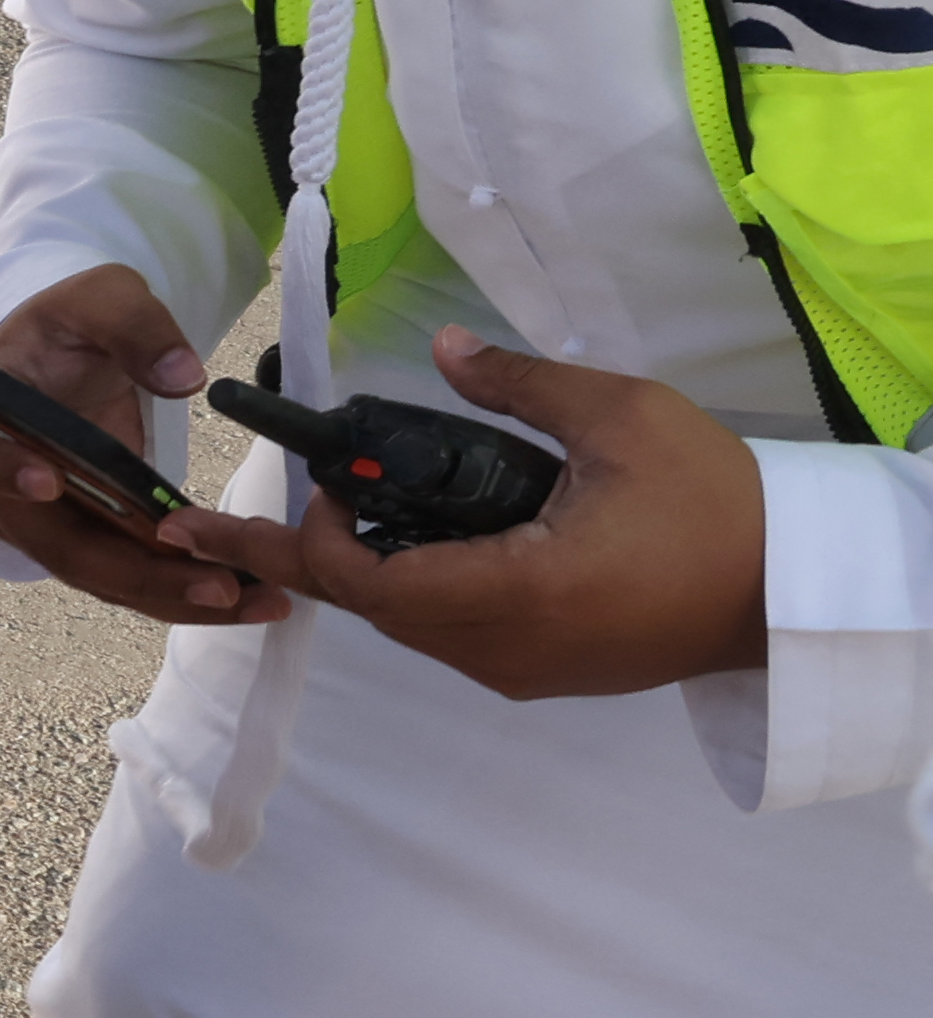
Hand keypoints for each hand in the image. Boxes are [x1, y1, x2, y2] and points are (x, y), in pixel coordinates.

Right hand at [0, 263, 286, 623]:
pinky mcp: (85, 538)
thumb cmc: (68, 326)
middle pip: (51, 542)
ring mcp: (40, 521)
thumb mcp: (99, 298)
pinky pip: (127, 578)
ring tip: (253, 599)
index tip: (49, 482)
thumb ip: (136, 327)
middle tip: (212, 582)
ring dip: (170, 595)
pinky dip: (182, 592)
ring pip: (96, 574)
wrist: (67, 357)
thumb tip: (182, 376)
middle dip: (134, 570)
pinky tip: (249, 596)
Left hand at [161, 327, 770, 698]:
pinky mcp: (545, 669)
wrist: (795, 588)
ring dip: (356, 570)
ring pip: (407, 622)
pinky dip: (409, 586)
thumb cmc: (720, 502)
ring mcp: (523, 667)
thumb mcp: (624, 421)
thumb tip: (454, 348)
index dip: (305, 539)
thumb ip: (526, 387)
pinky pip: (451, 631)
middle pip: (372, 606)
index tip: (283, 493)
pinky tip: (393, 542)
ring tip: (305, 517)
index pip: (367, 581)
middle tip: (222, 515)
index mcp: (517, 592)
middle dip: (300, 555)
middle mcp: (504, 646)